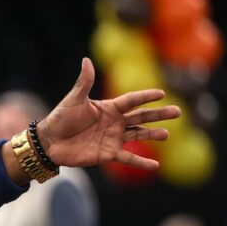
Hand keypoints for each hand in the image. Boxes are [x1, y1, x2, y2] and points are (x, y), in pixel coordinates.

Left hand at [34, 58, 178, 171]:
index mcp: (109, 107)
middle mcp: (115, 122)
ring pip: (138, 136)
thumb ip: (84, 82)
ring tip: (166, 135)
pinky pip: (128, 157)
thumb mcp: (73, 99)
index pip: (132, 100)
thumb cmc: (60, 118)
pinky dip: (142, 162)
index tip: (162, 93)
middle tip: (178, 112)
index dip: (146, 97)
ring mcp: (113, 138)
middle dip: (159, 115)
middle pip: (141, 117)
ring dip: (153, 135)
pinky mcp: (108, 154)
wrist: (49, 142)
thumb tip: (86, 60)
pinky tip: (156, 165)